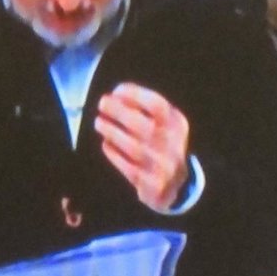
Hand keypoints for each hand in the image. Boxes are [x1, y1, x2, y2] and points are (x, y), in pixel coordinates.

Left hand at [94, 82, 190, 213]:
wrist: (174, 184)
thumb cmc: (160, 144)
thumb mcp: (162, 124)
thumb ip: (144, 108)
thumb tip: (115, 95)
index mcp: (177, 124)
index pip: (158, 106)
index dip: (135, 95)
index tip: (116, 91)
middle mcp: (174, 145)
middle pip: (144, 126)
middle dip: (119, 112)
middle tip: (102, 104)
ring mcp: (163, 166)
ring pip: (134, 148)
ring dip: (113, 132)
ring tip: (99, 122)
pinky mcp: (152, 184)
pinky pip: (129, 168)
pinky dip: (114, 154)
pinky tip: (106, 144)